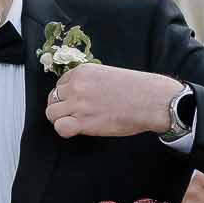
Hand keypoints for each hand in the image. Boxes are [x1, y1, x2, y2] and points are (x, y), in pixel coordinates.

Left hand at [44, 66, 182, 139]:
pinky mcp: (83, 122)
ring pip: (52, 113)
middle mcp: (76, 86)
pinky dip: (65, 130)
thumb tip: (84, 94)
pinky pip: (60, 127)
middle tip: (75, 114)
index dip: (67, 95)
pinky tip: (76, 130)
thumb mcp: (108, 74)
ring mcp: (78, 104)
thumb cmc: (137, 88)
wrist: (151, 101)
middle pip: (53, 98)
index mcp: (82, 71)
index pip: (61, 84)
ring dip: (61, 119)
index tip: (77, 101)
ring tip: (75, 123)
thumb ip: (91, 82)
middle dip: (61, 106)